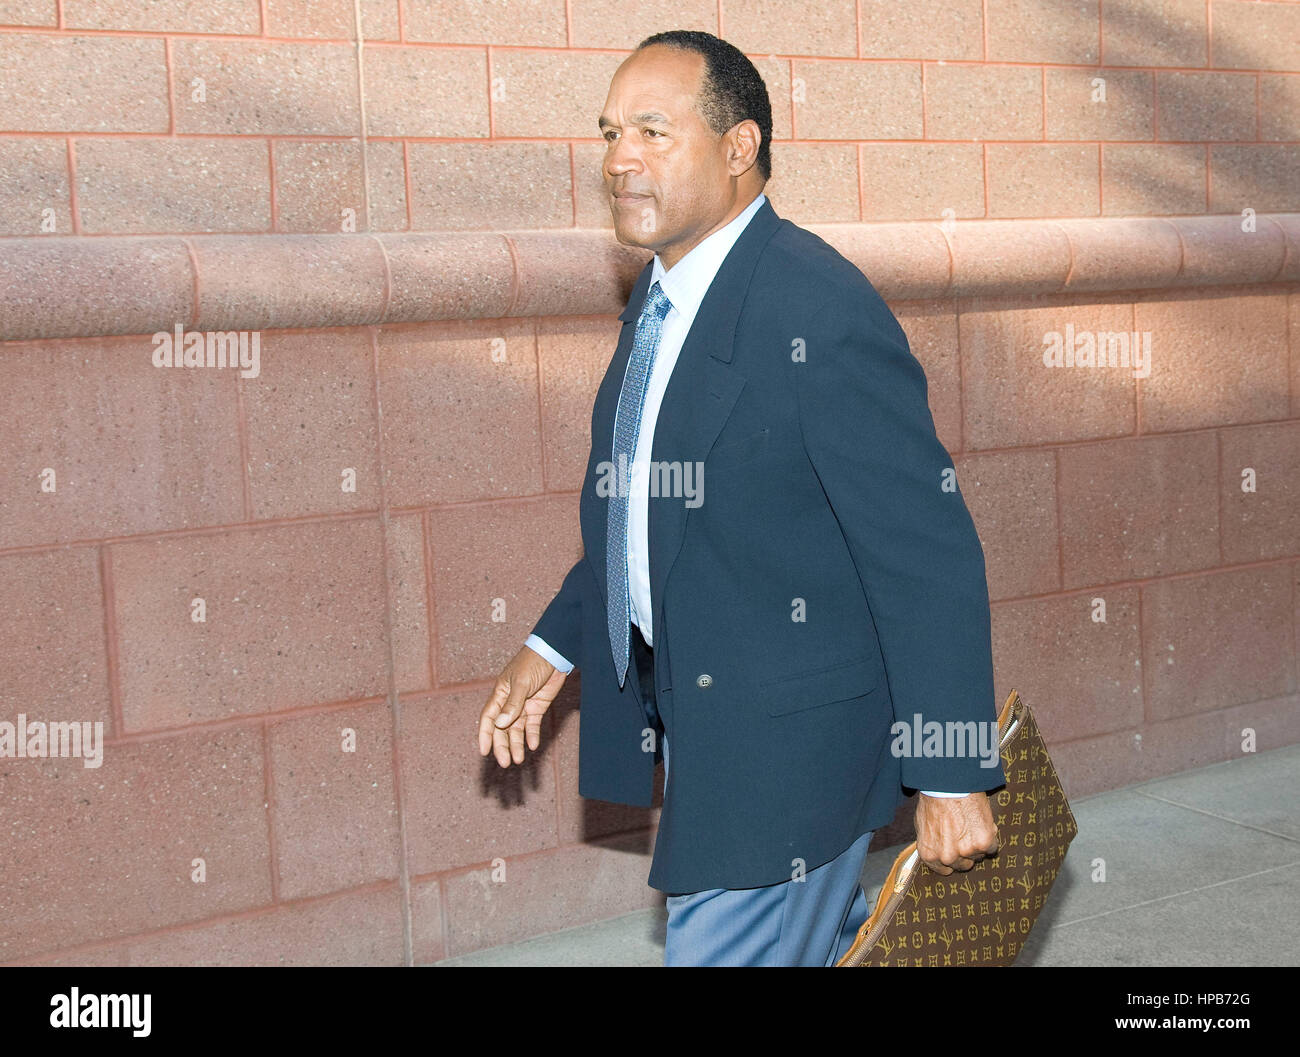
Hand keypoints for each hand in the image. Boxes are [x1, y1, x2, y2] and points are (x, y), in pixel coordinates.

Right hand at [478, 646, 569, 766]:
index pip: (488, 719)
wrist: (554, 654)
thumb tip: (500, 725)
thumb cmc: (532, 663)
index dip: (485, 735)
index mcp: (499, 694)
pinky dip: (532, 735)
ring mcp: (524, 706)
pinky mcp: (538, 707)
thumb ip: (512, 704)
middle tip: (505, 763)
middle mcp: (509, 703)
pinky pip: (532, 725)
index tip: (484, 752)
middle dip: (502, 746)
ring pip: (517, 730)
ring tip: (519, 759)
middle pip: (502, 729)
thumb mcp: (521, 683)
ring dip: (517, 744)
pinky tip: (533, 745)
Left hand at [914, 792, 999, 874]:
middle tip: (964, 834)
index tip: (955, 851)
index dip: (951, 860)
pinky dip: (990, 837)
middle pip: (963, 865)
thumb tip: (936, 851)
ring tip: (971, 824)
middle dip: (965, 852)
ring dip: (977, 844)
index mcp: (930, 855)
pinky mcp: (984, 843)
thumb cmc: (933, 800)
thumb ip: (931, 843)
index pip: (944, 870)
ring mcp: (967, 852)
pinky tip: (982, 824)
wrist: (948, 785)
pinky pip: (992, 847)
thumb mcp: (922, 825)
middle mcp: (947, 858)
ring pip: (978, 856)